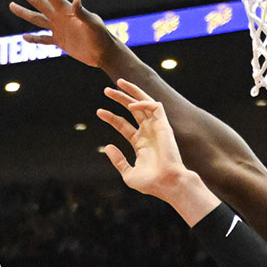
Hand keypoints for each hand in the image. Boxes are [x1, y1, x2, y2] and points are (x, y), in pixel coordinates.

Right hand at [8, 0, 114, 67]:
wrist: (104, 53)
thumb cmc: (101, 36)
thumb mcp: (92, 23)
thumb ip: (82, 12)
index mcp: (67, 10)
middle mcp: (60, 17)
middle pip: (39, 2)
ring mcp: (59, 29)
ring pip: (37, 19)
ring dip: (24, 13)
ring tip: (11, 5)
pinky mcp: (60, 42)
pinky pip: (43, 39)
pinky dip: (34, 38)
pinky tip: (24, 37)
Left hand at [98, 79, 191, 199]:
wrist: (167, 183)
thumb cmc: (151, 183)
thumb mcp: (128, 174)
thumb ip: (118, 160)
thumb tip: (107, 147)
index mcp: (141, 144)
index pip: (124, 125)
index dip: (111, 117)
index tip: (99, 112)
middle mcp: (148, 133)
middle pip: (133, 110)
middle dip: (120, 99)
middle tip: (106, 90)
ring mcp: (156, 128)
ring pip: (144, 103)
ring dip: (132, 92)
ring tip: (118, 83)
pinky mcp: (164, 126)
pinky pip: (155, 107)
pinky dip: (143, 103)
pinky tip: (132, 105)